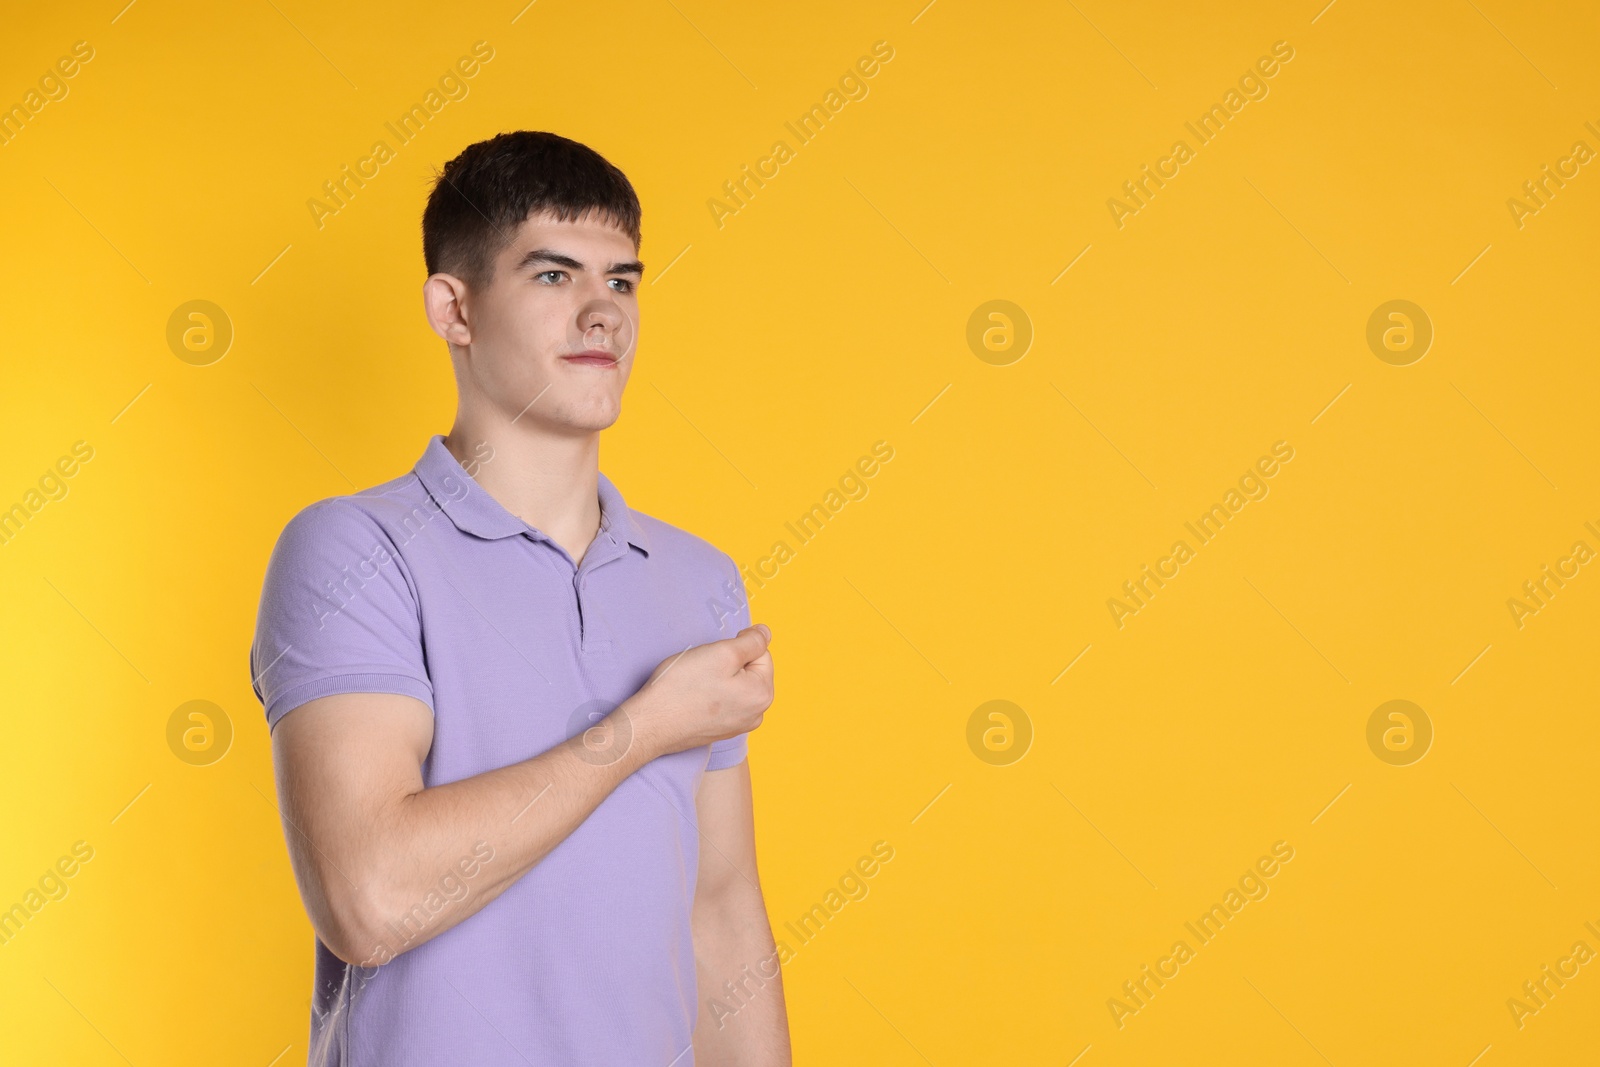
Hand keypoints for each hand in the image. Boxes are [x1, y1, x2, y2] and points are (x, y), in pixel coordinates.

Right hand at [625, 624, 773, 758]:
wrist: (650, 724)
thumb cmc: (683, 688)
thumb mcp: (722, 652)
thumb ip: (751, 641)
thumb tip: (766, 633)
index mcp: (762, 695)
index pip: (761, 653)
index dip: (736, 646)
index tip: (714, 655)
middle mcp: (756, 714)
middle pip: (749, 671)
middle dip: (728, 663)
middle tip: (703, 669)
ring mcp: (738, 725)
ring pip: (734, 685)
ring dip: (718, 677)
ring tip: (696, 683)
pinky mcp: (720, 730)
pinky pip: (722, 701)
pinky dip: (709, 694)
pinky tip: (692, 696)